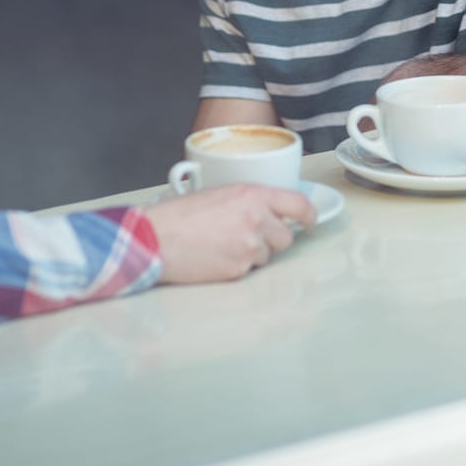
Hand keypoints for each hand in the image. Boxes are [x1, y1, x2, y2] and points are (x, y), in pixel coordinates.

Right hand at [142, 185, 315, 283]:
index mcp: (253, 195)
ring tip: (223, 245)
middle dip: (272, 239)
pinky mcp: (238, 270)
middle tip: (247, 236)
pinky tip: (215, 257)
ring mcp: (249, 247)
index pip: (298, 204)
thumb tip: (270, 213)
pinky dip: (236, 267)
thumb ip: (250, 201)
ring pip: (267, 257)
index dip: (308, 215)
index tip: (309, 221)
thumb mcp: (221, 194)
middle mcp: (256, 220)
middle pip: (285, 238)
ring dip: (252, 254)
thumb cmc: (180, 215)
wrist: (156, 238)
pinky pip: (249, 271)